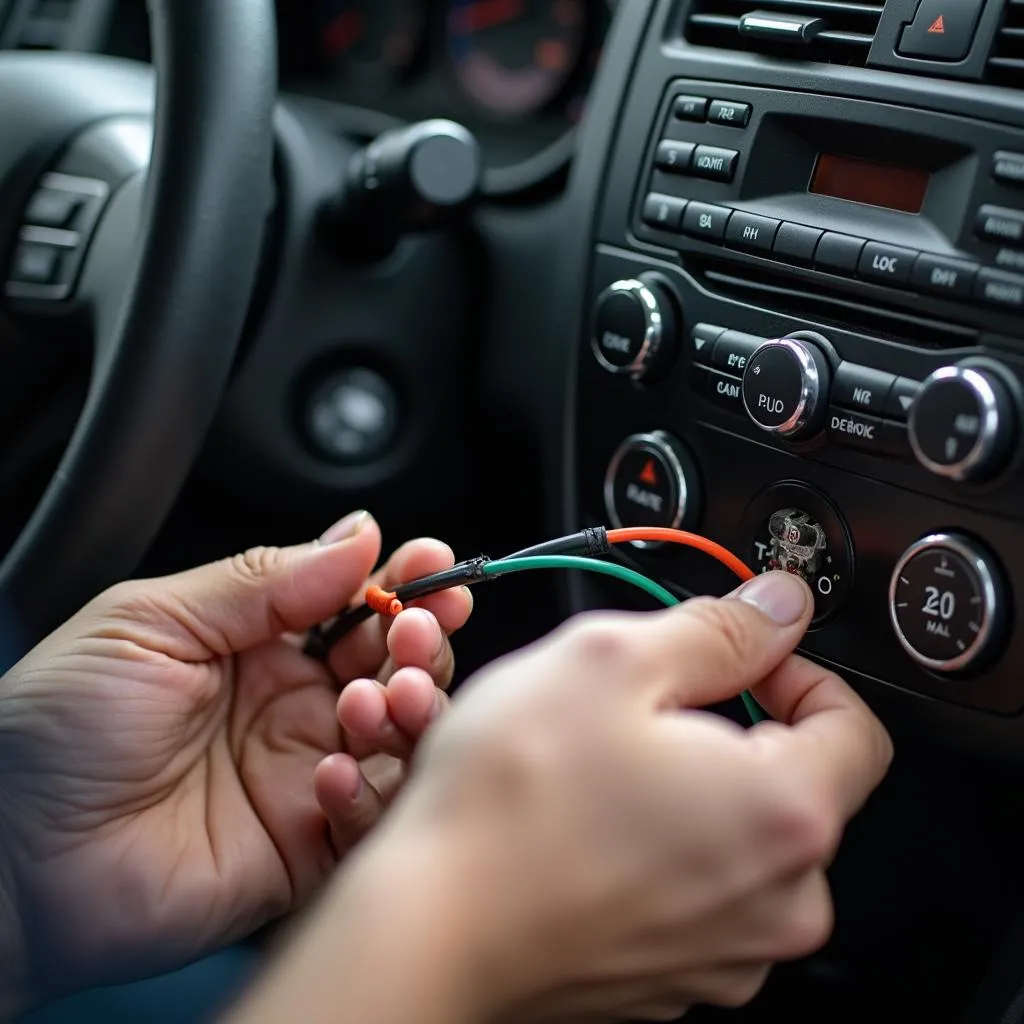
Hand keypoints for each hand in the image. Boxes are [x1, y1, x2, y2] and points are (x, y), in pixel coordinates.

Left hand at [0, 511, 471, 1009]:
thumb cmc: (54, 730)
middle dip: (420, 641)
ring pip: (402, 737)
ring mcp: (302, 775)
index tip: (434, 564)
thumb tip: (356, 534)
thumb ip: (262, 580)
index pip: (355, 604)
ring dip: (411, 709)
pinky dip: (370, 793)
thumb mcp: (153, 622)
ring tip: (380, 697)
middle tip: (414, 630)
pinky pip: (372, 818)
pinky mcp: (306, 848)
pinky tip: (330, 775)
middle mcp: (291, 707)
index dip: (401, 581)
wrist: (7, 860)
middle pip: (395, 665)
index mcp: (258, 646)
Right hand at [328, 571, 892, 1022]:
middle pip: (791, 783)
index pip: (853, 725)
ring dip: (684, 787)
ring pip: (733, 836)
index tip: (732, 658)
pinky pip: (691, 889)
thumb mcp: (611, 660)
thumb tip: (778, 607)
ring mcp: (724, 953)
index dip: (793, 670)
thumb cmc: (509, 800)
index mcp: (784, 813)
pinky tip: (585, 824)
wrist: (426, 930)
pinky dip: (655, 846)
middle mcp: (776, 901)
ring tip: (598, 766)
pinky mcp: (670, 978)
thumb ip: (717, 629)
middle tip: (641, 706)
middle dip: (726, 729)